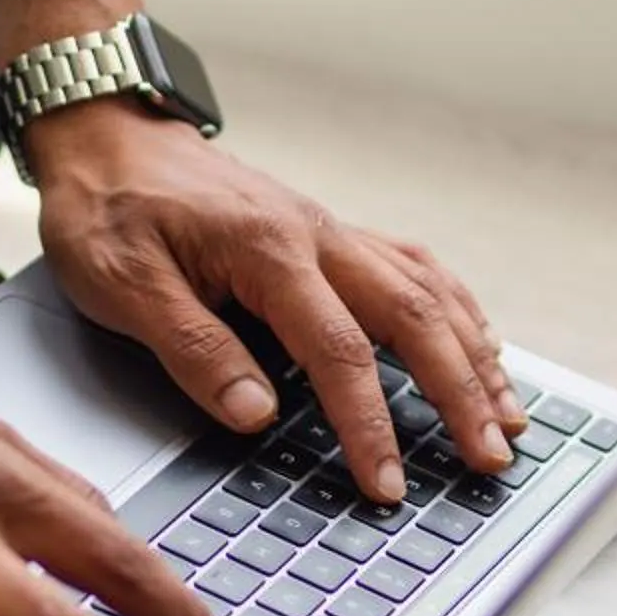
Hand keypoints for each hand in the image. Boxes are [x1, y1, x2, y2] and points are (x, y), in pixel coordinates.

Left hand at [29, 102, 531, 501]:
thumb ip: (192, 349)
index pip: (339, 352)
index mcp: (268, 251)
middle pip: (414, 318)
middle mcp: (317, 236)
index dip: (369, 425)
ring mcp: (331, 232)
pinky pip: (414, 270)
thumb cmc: (108, 206)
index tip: (387, 484)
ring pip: (428, 292)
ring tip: (508, 414)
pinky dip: (458, 311)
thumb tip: (256, 415)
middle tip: (490, 456)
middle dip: (460, 393)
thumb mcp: (121, 283)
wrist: (108, 131)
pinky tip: (481, 344)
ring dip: (475, 356)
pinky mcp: (330, 235)